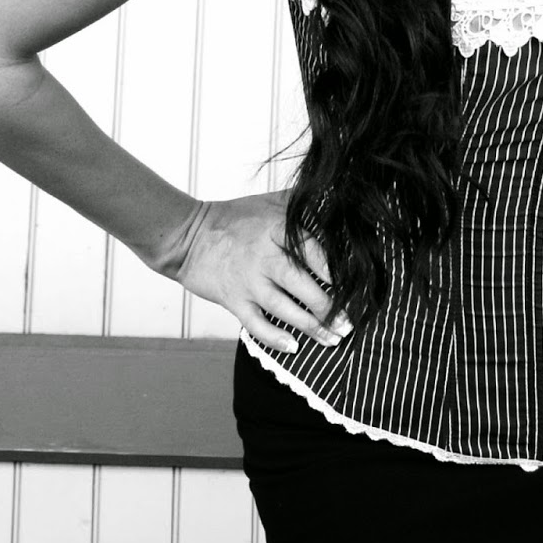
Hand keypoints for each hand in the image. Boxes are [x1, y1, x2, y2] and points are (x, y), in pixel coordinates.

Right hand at [168, 189, 351, 352]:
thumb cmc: (234, 217)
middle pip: (303, 286)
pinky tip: (294, 347)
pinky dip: (275, 338)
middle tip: (349, 322)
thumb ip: (302, 202)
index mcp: (276, 229)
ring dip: (311, 327)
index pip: (313, 251)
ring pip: (284, 310)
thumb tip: (337, 195)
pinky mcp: (233, 300)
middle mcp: (264, 257)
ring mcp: (247, 281)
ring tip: (333, 339)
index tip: (355, 285)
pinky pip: (256, 325)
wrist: (187, 236)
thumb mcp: (269, 201)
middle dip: (329, 308)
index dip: (335, 270)